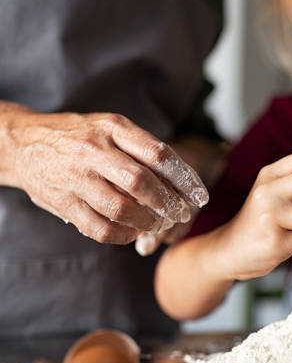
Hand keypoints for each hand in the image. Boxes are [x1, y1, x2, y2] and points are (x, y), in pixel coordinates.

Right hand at [9, 111, 208, 249]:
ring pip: (121, 208)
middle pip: (141, 182)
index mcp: (112, 128)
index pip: (158, 153)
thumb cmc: (79, 135)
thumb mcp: (110, 127)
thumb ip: (140, 147)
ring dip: (147, 222)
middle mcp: (94, 150)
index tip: (199, 194)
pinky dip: (123, 235)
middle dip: (168, 202)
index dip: (184, 178)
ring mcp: (76, 178)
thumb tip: (180, 179)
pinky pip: (100, 228)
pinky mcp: (63, 203)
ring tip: (158, 224)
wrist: (22, 143)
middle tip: (181, 213)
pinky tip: (133, 233)